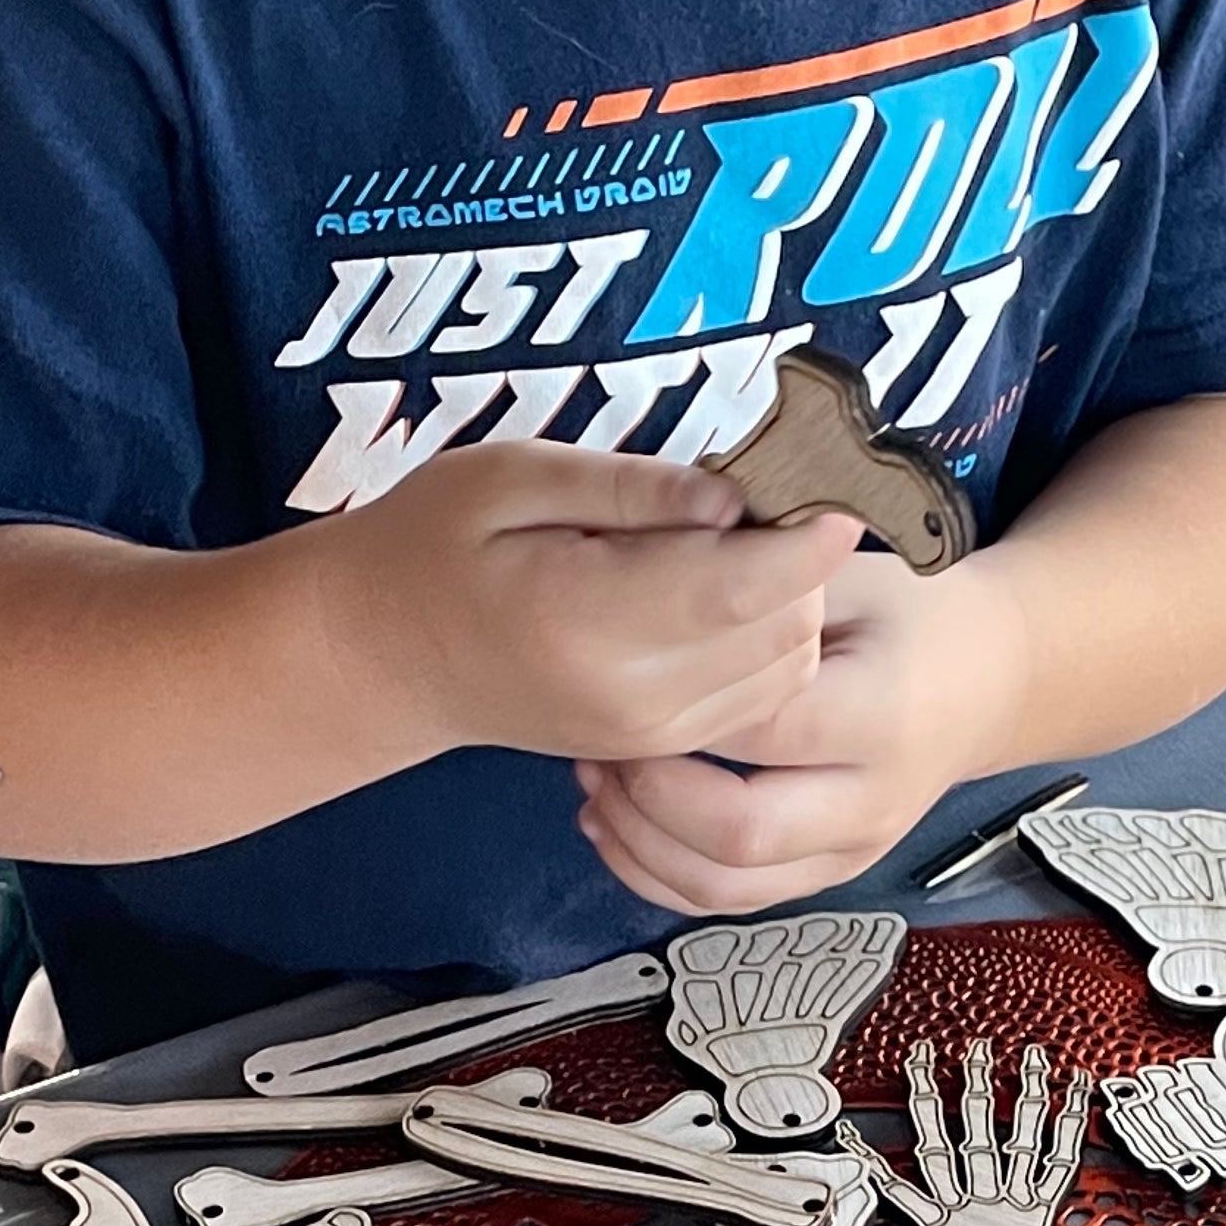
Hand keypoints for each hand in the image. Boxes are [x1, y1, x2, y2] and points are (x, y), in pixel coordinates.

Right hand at [315, 442, 858, 770]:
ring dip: (791, 605)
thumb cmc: (435, 546)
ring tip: (733, 546)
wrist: (387, 657)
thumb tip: (733, 497)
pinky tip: (724, 596)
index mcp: (586, 620)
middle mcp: (630, 694)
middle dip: (799, 563)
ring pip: (785, 671)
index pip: (739, 586)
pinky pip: (759, 699)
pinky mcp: (659, 747)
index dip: (807, 539)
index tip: (837, 489)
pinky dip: (769, 644)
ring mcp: (648, 734)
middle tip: (760, 500)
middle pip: (782, 630)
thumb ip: (629, 488)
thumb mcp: (511, 478)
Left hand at [575, 543, 1034, 914]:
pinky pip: (729, 901)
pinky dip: (657, 874)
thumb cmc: (909, 616)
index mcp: (883, 714)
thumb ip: (771, 585)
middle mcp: (873, 801)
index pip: (763, 729)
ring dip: (641, 843)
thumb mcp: (853, 575)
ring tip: (595, 781)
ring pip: (726, 885)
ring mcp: (852, 850)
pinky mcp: (826, 875)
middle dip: (648, 794)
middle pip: (742, 833)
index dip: (681, 710)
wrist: (986, 682)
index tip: (627, 672)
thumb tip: (669, 571)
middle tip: (599, 740)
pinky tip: (615, 823)